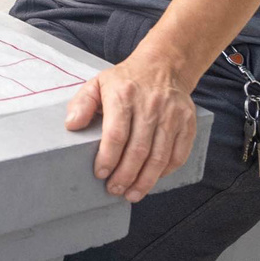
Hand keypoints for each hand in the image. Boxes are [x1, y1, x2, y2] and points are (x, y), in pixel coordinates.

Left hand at [66, 48, 197, 202]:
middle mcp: (150, 106)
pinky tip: (151, 180)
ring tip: (132, 193)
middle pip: (138, 150)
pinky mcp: (188, 123)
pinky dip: (164, 172)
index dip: (108, 157)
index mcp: (124, 95)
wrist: (163, 66)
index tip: (101, 173)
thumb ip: (82, 103)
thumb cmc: (125, 80)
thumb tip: (71, 125)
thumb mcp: (97, 83)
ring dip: (145, 180)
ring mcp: (172, 115)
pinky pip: (178, 155)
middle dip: (125, 175)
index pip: (116, 134)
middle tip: (115, 189)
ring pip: (159, 157)